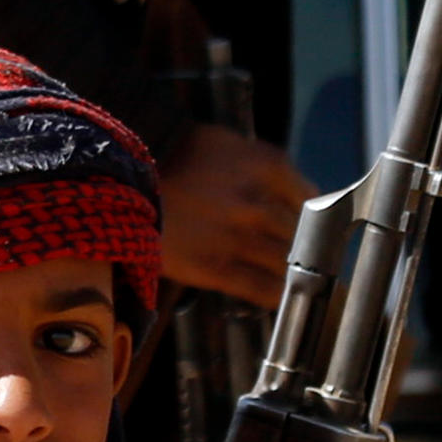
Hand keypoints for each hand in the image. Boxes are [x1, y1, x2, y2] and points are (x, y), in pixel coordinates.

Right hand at [161, 123, 312, 305]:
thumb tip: (302, 198)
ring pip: (286, 264)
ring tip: (295, 278)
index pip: (311, 200)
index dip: (317, 219)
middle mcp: (259, 202)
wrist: (123, 178)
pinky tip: (279, 295)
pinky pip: (261, 289)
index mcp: (268, 166)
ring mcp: (238, 238)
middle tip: (305, 257)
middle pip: (301, 235)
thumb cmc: (179, 157)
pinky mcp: (215, 268)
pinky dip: (275, 295)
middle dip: (304, 247)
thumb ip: (268, 170)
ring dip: (293, 273)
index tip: (317, 230)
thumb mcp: (230, 145)